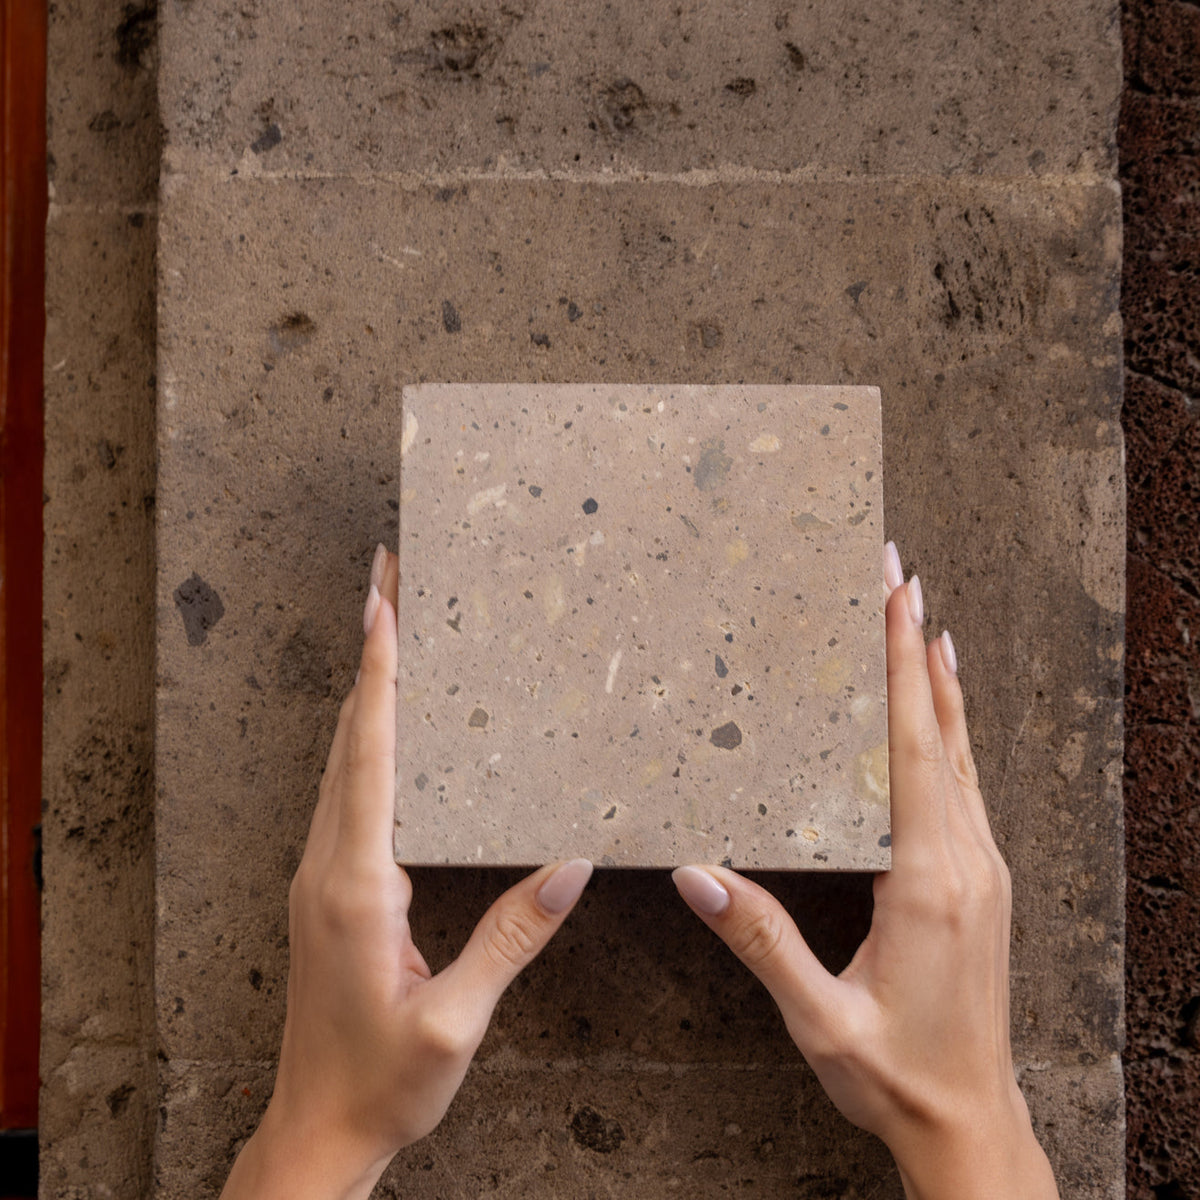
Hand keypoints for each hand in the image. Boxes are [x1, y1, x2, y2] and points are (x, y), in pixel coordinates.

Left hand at [221, 547, 592, 1199]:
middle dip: (370, 653)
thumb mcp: (457, 1018)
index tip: (381, 605)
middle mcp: (329, 866)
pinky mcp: (331, 889)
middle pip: (349, 737)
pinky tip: (390, 726)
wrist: (318, 1128)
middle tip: (388, 584)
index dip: (379, 675)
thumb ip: (513, 936)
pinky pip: (348, 792)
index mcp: (355, 885)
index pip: (369, 756)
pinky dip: (367, 738)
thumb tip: (572, 866)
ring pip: (343, 760)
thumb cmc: (381, 1082)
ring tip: (392, 631)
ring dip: (367, 691)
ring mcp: (322, 875)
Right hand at [672, 543, 1058, 1199]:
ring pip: (961, 753)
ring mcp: (983, 871)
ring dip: (939, 681)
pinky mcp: (983, 883)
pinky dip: (953, 730)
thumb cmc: (893, 1072)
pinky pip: (967, 783)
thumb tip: (694, 872)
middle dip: (917, 646)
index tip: (895, 599)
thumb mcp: (818, 1016)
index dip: (902, 668)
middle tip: (900, 576)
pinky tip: (944, 711)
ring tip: (921, 620)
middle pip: (942, 731)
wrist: (969, 1121)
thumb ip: (759, 940)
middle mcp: (966, 862)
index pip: (913, 749)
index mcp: (927, 881)